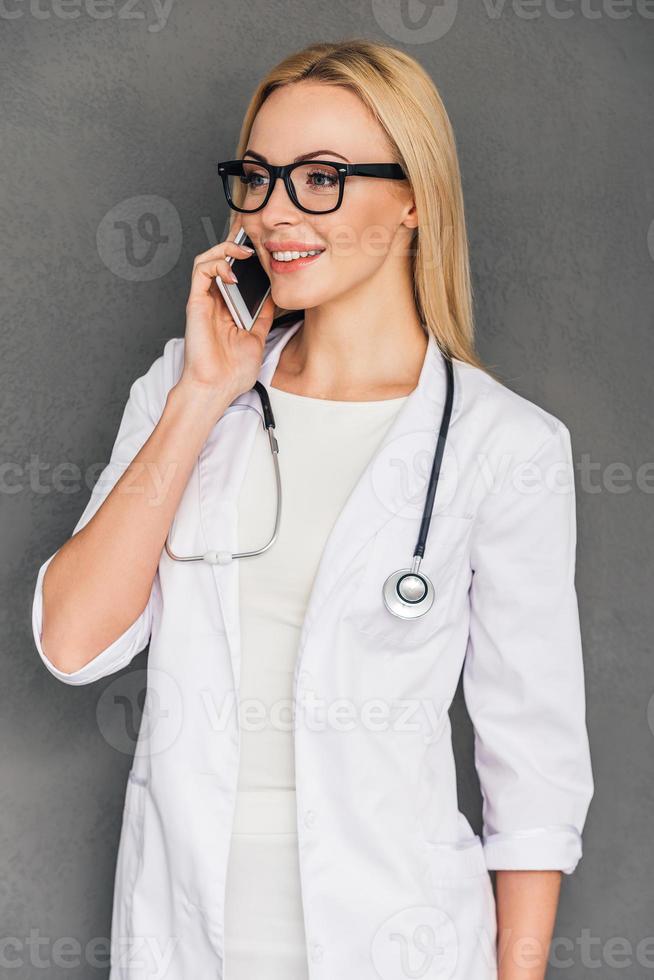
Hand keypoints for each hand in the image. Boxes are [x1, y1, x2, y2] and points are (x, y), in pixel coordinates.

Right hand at [180, 225, 275, 401]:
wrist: (217, 388)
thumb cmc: (232, 372)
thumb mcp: (257, 339)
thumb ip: (263, 317)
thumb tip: (274, 297)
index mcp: (227, 309)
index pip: (234, 274)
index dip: (246, 258)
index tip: (266, 252)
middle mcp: (214, 302)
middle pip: (221, 262)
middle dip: (236, 246)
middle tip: (255, 243)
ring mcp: (204, 301)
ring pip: (207, 260)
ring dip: (225, 249)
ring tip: (244, 252)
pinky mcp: (195, 303)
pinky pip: (200, 271)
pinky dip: (216, 263)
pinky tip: (233, 273)